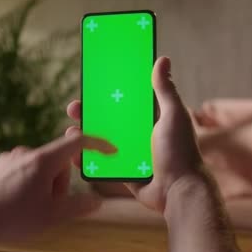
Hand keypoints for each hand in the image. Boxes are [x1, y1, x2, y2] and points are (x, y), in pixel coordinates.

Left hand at [0, 134, 115, 242]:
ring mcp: (9, 158)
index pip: (76, 143)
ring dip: (41, 185)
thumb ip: (78, 206)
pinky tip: (13, 203)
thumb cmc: (11, 218)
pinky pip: (20, 170)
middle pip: (56, 162)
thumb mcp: (52, 216)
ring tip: (26, 208)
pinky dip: (24, 184)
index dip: (97, 145)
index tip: (109, 151)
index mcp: (42, 161)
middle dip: (59, 182)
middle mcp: (25, 153)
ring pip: (38, 168)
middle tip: (47, 206)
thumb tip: (96, 201)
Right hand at [66, 57, 207, 212]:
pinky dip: (86, 156)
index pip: (126, 99)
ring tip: (71, 131)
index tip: (91, 83)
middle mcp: (138, 133)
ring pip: (100, 139)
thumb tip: (162, 59)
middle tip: (74, 108)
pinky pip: (100, 161)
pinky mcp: (121, 170)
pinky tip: (74, 153)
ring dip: (84, 134)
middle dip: (89, 112)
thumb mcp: (173, 116)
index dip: (108, 91)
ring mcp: (128, 152)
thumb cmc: (180, 152)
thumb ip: (165, 90)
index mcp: (150, 117)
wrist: (178, 192)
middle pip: (108, 118)